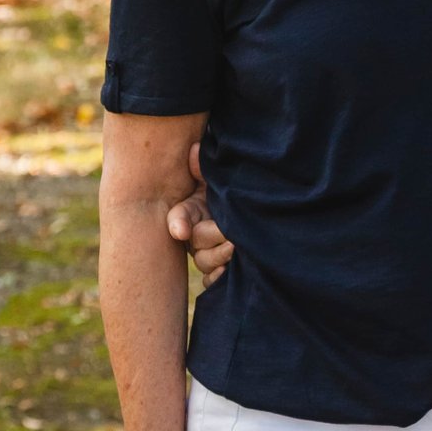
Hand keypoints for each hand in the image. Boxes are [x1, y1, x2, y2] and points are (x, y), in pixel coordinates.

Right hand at [164, 143, 231, 288]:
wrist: (253, 210)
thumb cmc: (232, 192)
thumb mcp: (219, 179)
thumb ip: (204, 168)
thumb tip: (196, 149)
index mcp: (192, 210)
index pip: (179, 216)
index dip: (178, 222)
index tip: (181, 230)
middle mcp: (195, 233)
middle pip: (195, 241)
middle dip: (214, 237)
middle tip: (233, 235)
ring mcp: (205, 252)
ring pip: (204, 262)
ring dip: (220, 258)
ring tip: (236, 248)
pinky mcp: (216, 270)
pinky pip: (212, 281)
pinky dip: (219, 278)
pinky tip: (231, 272)